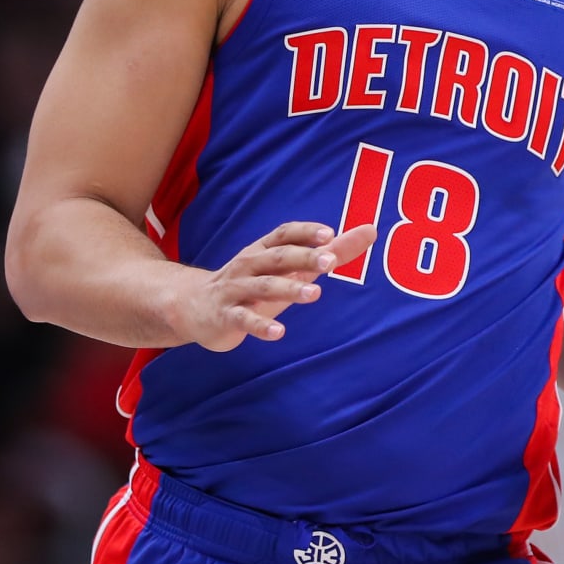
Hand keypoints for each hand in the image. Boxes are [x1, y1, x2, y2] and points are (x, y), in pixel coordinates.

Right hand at [182, 221, 375, 351]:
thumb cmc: (252, 284)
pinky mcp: (226, 315)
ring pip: (263, 286)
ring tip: (315, 294)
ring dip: (289, 288)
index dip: (305, 232)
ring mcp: (236, 290)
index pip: (284, 234)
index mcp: (263, 250)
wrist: (193, 307)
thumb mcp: (288, 268)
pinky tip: (279, 332)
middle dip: (304, 257)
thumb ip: (329, 251)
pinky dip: (260, 326)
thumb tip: (370, 231)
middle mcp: (249, 265)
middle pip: (277, 257)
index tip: (330, 233)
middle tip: (331, 260)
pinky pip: (243, 319)